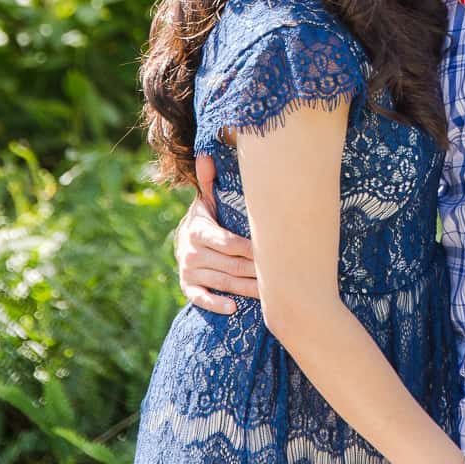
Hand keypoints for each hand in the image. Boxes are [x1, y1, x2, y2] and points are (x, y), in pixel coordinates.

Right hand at [175, 157, 259, 314]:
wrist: (183, 240)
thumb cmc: (207, 218)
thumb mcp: (206, 200)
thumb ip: (209, 181)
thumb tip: (206, 154)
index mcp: (198, 229)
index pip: (228, 242)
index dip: (251, 249)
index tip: (272, 252)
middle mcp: (190, 252)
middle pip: (229, 264)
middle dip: (255, 271)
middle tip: (281, 277)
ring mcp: (188, 271)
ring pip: (222, 282)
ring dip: (245, 289)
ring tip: (270, 294)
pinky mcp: (187, 287)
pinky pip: (200, 299)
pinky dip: (216, 304)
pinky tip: (233, 309)